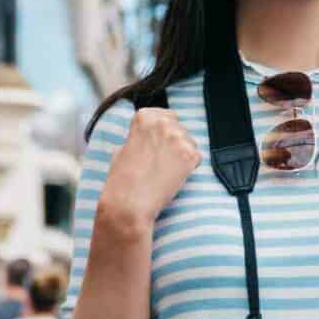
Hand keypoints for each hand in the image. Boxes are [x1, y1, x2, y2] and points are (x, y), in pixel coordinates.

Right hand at [96, 108, 200, 233]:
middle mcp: (163, 123)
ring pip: (190, 142)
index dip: (163, 132)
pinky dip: (188, 167)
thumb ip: (140, 136)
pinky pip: (196, 157)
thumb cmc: (122, 180)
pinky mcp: (190, 155)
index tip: (157, 145)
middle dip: (174, 142)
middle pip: (180, 128)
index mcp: (144, 116)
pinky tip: (173, 176)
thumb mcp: (123, 147)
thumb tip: (150, 135)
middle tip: (162, 162)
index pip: (166, 115)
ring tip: (165, 171)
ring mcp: (178, 138)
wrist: (129, 204)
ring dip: (182, 154)